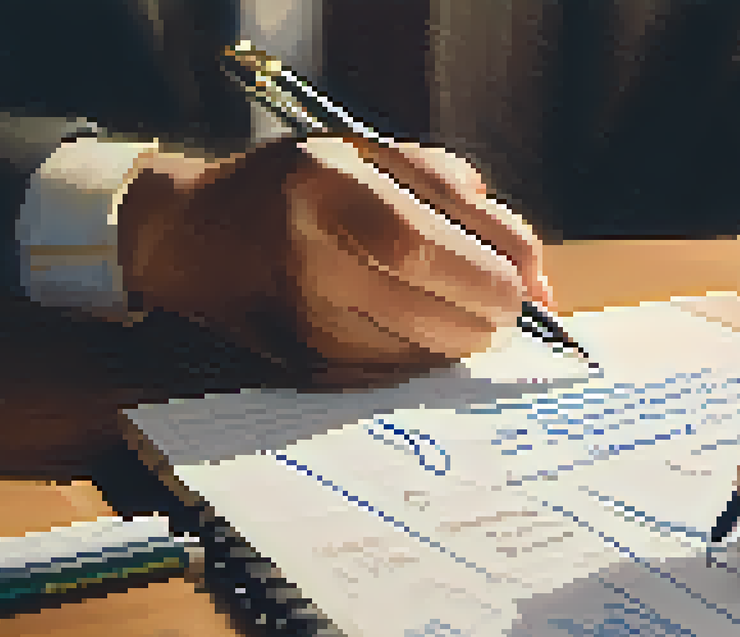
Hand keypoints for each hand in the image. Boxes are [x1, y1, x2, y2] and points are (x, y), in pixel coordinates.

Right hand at [117, 135, 551, 385]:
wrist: (194, 239)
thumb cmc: (303, 187)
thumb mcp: (377, 159)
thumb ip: (468, 205)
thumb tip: (545, 285)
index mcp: (328, 184)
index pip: (431, 248)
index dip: (495, 274)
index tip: (524, 281)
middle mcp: (308, 256)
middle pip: (442, 314)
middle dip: (492, 314)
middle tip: (494, 301)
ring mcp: (305, 320)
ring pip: (430, 354)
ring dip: (461, 337)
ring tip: (444, 305)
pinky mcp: (308, 367)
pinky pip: (400, 375)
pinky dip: (424, 356)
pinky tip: (407, 326)